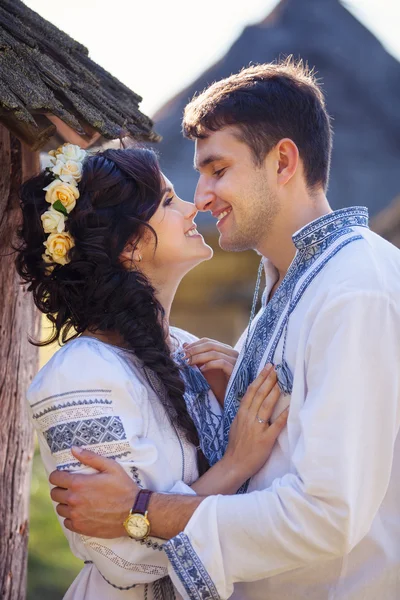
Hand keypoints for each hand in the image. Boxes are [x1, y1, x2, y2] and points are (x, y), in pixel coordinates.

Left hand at [49, 447, 138, 537]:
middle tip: (72, 488)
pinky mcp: (80, 528)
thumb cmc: (123, 487)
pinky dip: (71, 517)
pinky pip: (67, 522)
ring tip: (77, 500)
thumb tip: (73, 449)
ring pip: (60, 508)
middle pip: (54, 494)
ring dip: (65, 503)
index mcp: (78, 483)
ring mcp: (76, 515)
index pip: (55, 478)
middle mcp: (73, 500)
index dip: (58, 475)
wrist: (133, 512)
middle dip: (61, 489)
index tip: (64, 476)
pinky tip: (82, 512)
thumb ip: (90, 457)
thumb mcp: (111, 467)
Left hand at [183, 338, 238, 404]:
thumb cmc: (219, 385)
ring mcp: (235, 360)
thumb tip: (184, 345)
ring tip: (188, 363)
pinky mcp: (236, 369)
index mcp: (225, 350)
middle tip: (183, 356)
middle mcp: (232, 352)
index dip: (194, 345)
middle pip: (210, 345)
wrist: (231, 399)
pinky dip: (209, 365)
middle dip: (194, 350)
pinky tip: (201, 370)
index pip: (208, 342)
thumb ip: (197, 357)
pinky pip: (221, 363)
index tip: (183, 351)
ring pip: (214, 353)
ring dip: (198, 357)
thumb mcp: (205, 370)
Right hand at [224, 365, 287, 481]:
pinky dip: (283, 415)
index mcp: (241, 413)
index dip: (260, 378)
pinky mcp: (266, 439)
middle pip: (259, 394)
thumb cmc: (236, 445)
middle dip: (269, 380)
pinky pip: (276, 425)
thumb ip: (245, 412)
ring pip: (266, 405)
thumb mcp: (236, 424)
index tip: (267, 368)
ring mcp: (257, 427)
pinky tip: (290, 406)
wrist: (234, 464)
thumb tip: (253, 399)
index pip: (251, 391)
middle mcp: (248, 417)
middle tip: (277, 368)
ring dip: (275, 391)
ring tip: (282, 381)